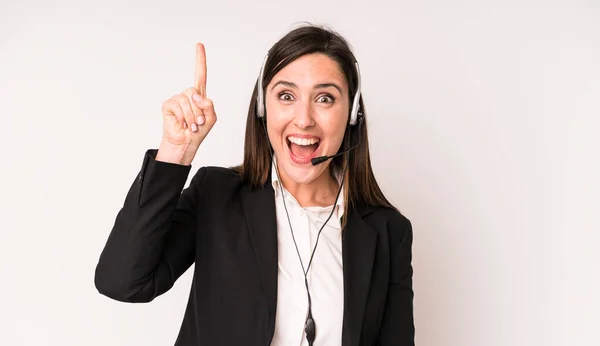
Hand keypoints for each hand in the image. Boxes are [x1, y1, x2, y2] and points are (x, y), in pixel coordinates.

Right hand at [157, 43, 216, 164]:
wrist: (186, 143)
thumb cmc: (198, 131)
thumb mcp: (211, 118)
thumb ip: (208, 104)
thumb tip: (195, 95)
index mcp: (199, 96)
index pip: (200, 75)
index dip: (200, 60)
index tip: (199, 45)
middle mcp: (188, 95)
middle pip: (196, 92)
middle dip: (199, 110)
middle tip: (198, 122)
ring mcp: (177, 99)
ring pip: (188, 100)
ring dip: (192, 116)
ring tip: (191, 125)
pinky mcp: (168, 105)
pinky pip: (178, 105)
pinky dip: (183, 117)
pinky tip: (182, 124)